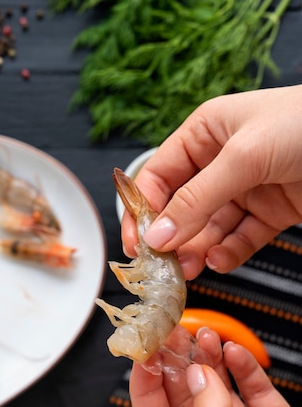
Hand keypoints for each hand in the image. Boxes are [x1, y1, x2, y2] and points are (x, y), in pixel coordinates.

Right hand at [122, 85, 301, 279]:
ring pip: (208, 229)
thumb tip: (159, 235)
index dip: (142, 210)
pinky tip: (219, 261)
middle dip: (171, 238)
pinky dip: (228, 253)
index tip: (136, 244)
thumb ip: (197, 198)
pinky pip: (240, 239)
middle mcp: (220, 163)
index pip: (158, 177)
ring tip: (187, 271)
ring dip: (196, 251)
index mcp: (204, 135)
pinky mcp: (270, 213)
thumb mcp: (243, 155)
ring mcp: (245, 190)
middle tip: (162, 266)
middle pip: (181, 208)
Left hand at [130, 328, 301, 406]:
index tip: (144, 356)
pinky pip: (252, 392)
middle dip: (176, 367)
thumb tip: (193, 376)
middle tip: (172, 333)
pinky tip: (235, 352)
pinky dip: (243, 370)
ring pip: (216, 394)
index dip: (145, 391)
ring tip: (205, 334)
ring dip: (208, 363)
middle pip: (183, 405)